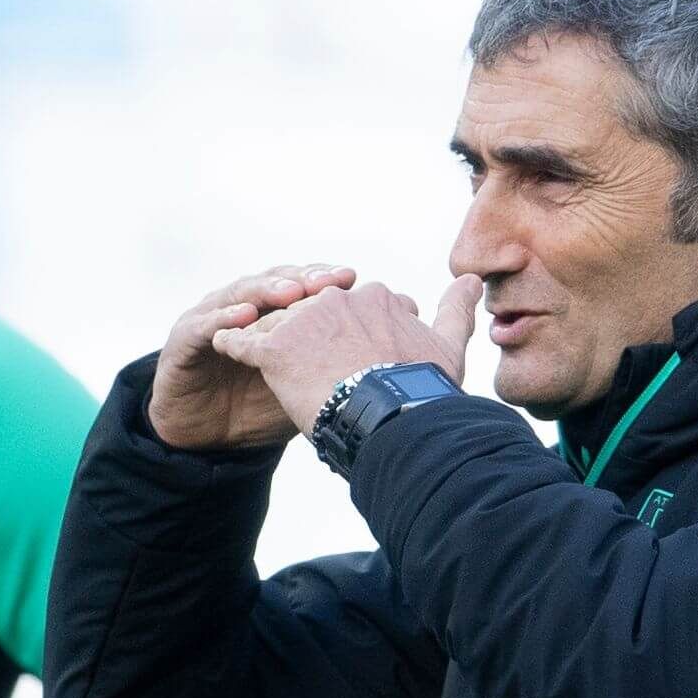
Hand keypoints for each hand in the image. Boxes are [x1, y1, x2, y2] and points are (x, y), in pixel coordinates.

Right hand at [150, 264, 358, 449]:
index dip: (329, 282)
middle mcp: (246, 306)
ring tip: (292, 293)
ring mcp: (213, 316)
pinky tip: (244, 317)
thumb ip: (332, 371)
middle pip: (279, 281)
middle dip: (306, 278)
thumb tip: (385, 362)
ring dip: (268, 290)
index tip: (356, 281)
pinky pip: (205, 325)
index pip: (305, 288)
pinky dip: (224, 319)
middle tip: (331, 280)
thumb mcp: (302, 390)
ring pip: (243, 293)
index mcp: (276, 313)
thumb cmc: (257, 408)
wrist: (204, 435)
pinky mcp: (183, 338)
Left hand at [209, 274, 482, 438]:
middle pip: (313, 314)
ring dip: (273, 342)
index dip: (350, 337)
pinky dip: (232, 345)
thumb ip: (455, 309)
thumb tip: (472, 279)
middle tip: (311, 372)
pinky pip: (242, 342)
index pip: (352, 310)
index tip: (353, 364)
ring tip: (268, 368)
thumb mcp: (447, 343)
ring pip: (279, 325)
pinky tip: (226, 349)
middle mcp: (337, 298)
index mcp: (373, 298)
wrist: (396, 418)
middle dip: (309, 337)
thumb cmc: (424, 388)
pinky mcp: (275, 349)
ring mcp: (304, 322)